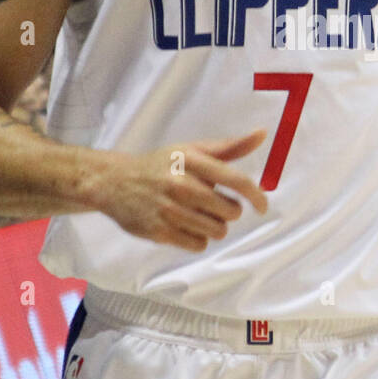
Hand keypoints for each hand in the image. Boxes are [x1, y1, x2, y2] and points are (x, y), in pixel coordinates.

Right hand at [100, 130, 268, 249]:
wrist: (115, 182)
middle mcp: (181, 184)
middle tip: (212, 203)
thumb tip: (262, 134)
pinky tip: (185, 225)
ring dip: (214, 226)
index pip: (236, 181)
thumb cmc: (161, 165)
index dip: (256, 196)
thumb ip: (230, 146)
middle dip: (228, 210)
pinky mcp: (160, 232)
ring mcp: (169, 210)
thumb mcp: (191, 149)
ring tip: (197, 214)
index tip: (262, 206)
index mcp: (192, 160)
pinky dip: (197, 238)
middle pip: (230, 211)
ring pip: (217, 231)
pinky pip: (198, 244)